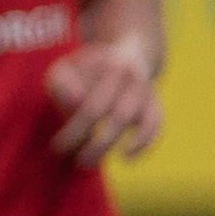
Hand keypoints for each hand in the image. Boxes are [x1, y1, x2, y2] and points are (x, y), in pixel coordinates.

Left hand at [44, 40, 162, 166]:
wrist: (127, 52)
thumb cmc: (85, 69)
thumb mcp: (66, 68)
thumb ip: (62, 85)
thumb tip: (76, 104)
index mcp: (109, 68)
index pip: (92, 107)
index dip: (76, 131)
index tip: (58, 147)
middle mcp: (132, 78)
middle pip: (118, 117)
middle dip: (96, 145)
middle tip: (77, 162)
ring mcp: (146, 91)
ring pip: (140, 122)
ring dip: (115, 145)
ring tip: (91, 163)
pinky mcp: (155, 103)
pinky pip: (156, 125)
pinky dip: (146, 143)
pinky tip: (127, 158)